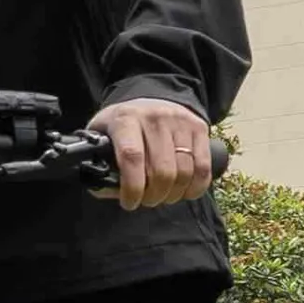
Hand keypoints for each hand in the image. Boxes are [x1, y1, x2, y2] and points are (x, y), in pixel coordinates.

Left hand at [96, 96, 214, 210]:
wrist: (151, 99)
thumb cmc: (124, 125)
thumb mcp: (102, 135)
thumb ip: (100, 162)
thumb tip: (105, 189)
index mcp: (125, 120)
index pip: (132, 156)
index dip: (132, 186)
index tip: (129, 202)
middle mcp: (154, 118)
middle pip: (162, 170)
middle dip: (154, 196)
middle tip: (146, 200)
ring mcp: (179, 121)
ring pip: (184, 172)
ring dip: (173, 194)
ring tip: (164, 195)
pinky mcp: (198, 127)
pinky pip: (203, 167)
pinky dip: (195, 187)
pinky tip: (184, 191)